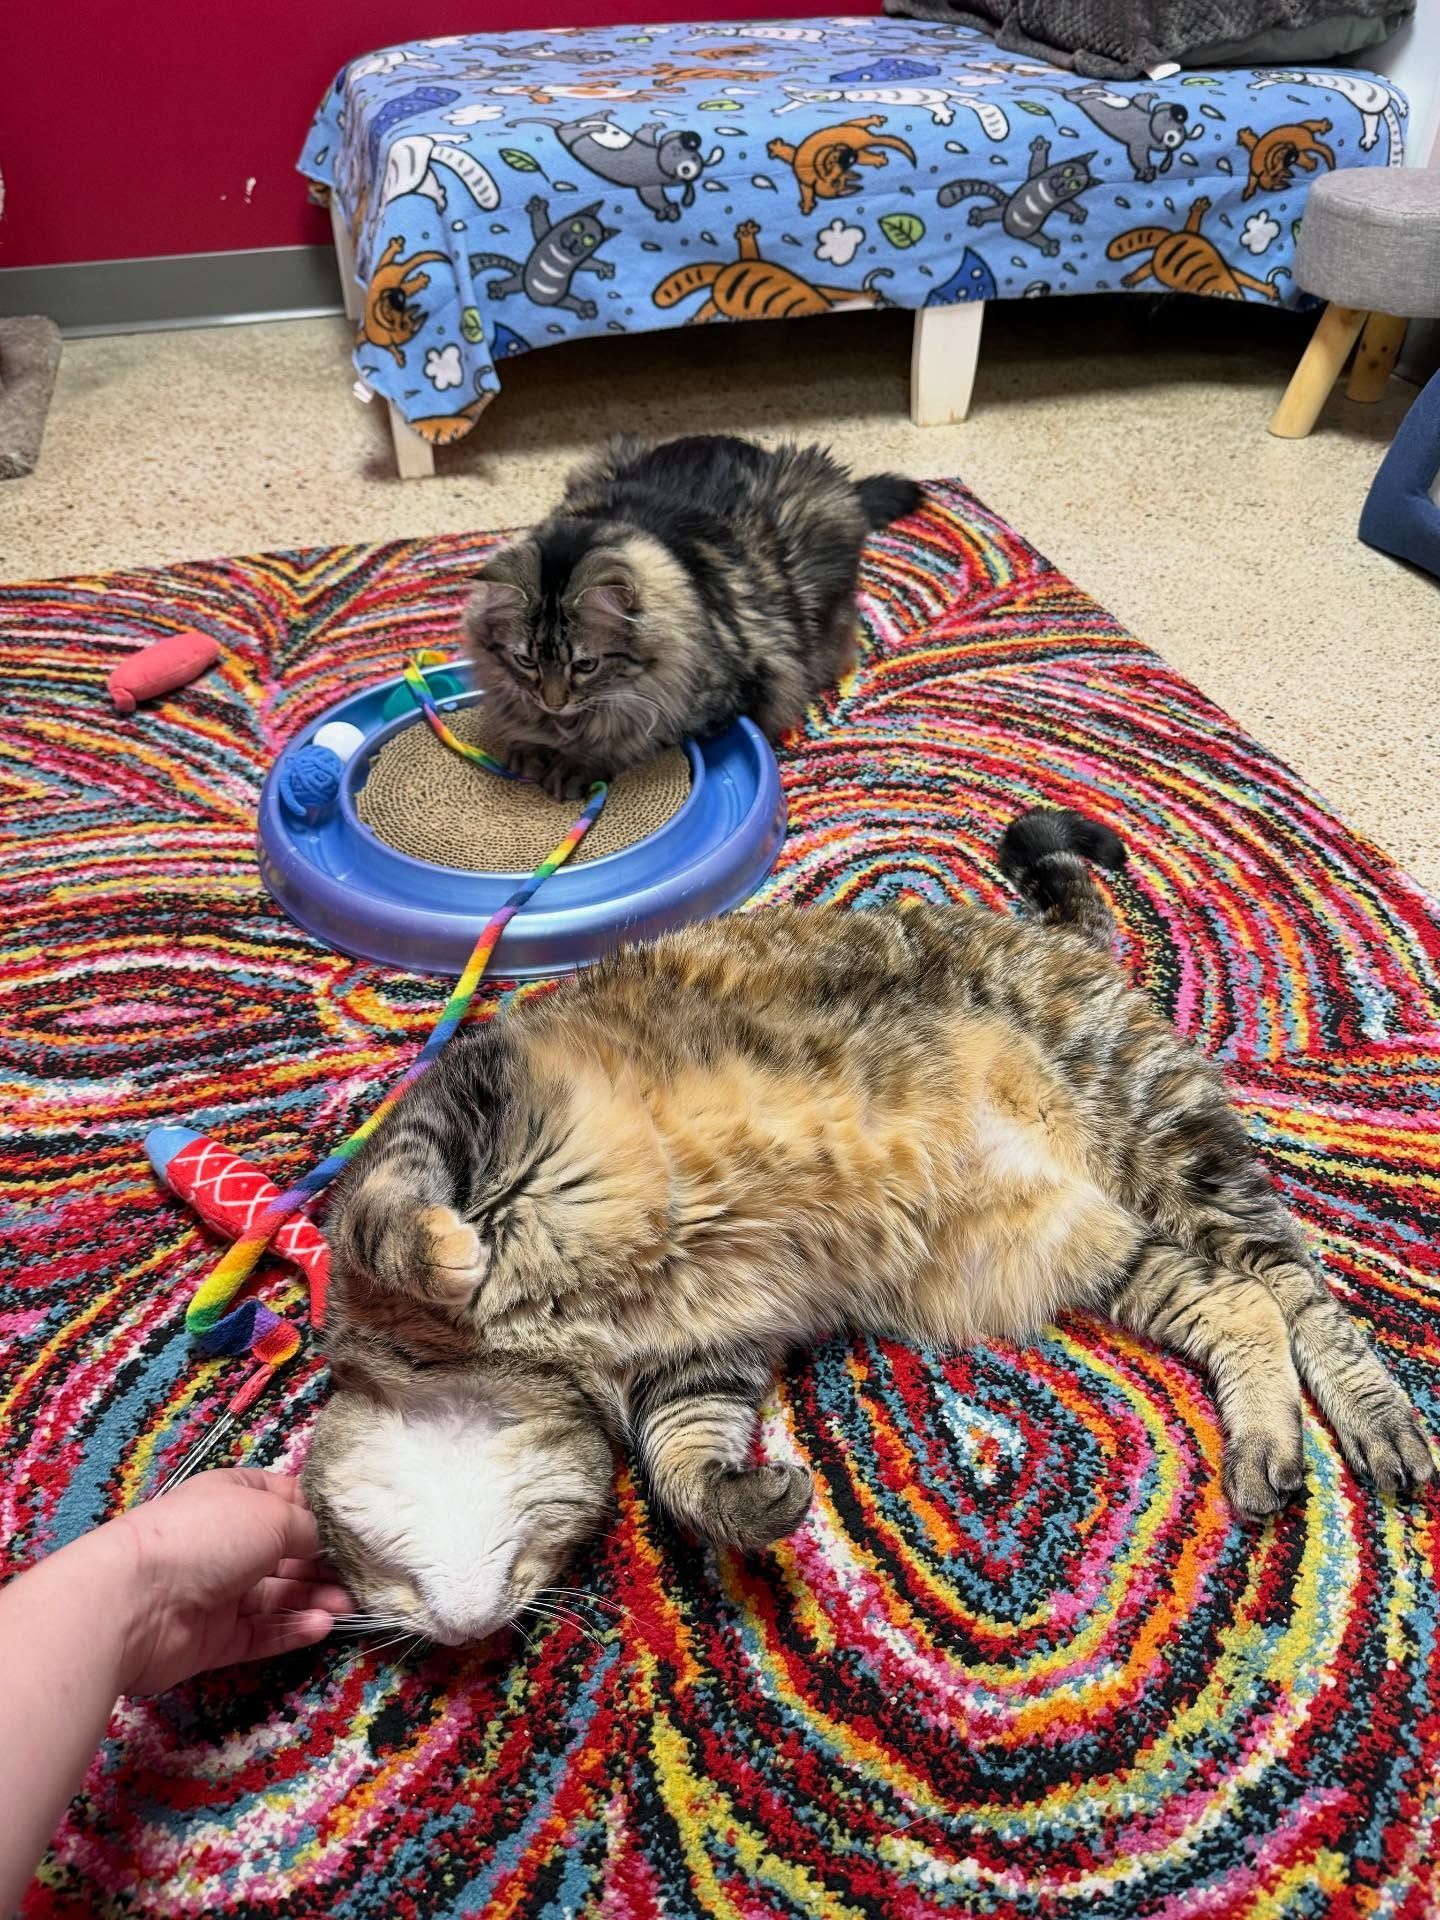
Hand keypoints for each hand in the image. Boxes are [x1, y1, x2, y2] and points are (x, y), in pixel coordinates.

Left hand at [101, 1469, 350, 1694]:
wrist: (136, 1603)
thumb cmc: (207, 1537)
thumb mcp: (271, 1515)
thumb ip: (310, 1529)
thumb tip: (328, 1542)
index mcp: (235, 1498)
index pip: (287, 1502)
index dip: (322, 1515)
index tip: (358, 1531)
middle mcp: (228, 1542)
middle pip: (288, 1554)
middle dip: (325, 1565)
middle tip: (361, 1579)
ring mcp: (220, 1592)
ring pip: (278, 1597)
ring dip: (314, 1599)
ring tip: (346, 1607)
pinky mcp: (215, 1638)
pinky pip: (261, 1633)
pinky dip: (291, 1630)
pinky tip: (320, 1627)